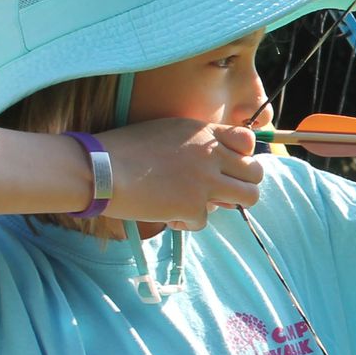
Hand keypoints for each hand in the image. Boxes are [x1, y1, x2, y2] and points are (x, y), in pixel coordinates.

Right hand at [95, 120, 266, 230]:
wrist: (99, 168)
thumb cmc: (124, 149)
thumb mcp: (166, 132)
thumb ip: (196, 144)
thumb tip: (216, 163)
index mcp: (203, 132)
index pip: (247, 141)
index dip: (242, 156)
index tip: (227, 166)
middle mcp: (211, 154)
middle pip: (256, 174)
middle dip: (242, 185)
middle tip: (219, 191)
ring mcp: (205, 181)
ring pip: (247, 199)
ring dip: (225, 204)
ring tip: (198, 203)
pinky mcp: (193, 206)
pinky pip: (204, 221)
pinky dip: (186, 222)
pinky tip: (168, 215)